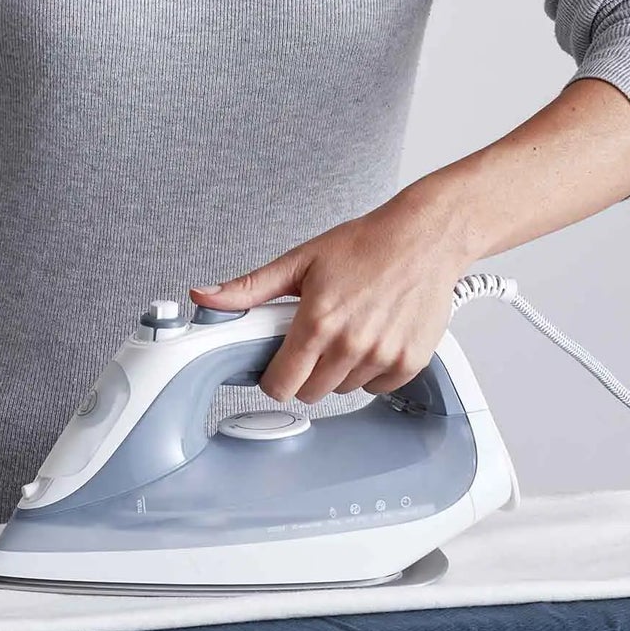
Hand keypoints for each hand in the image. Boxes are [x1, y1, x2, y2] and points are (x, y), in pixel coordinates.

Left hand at [191, 181, 472, 402]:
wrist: (425, 237)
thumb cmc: (366, 244)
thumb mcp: (300, 260)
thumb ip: (250, 287)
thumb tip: (204, 296)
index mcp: (317, 322)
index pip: (280, 385)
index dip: (273, 379)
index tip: (278, 367)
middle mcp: (350, 344)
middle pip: (310, 393)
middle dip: (305, 374)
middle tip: (315, 343)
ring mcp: (382, 356)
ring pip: (343, 390)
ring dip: (339, 371)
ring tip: (348, 333)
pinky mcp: (409, 362)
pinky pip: (377, 387)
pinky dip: (372, 371)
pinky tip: (374, 339)